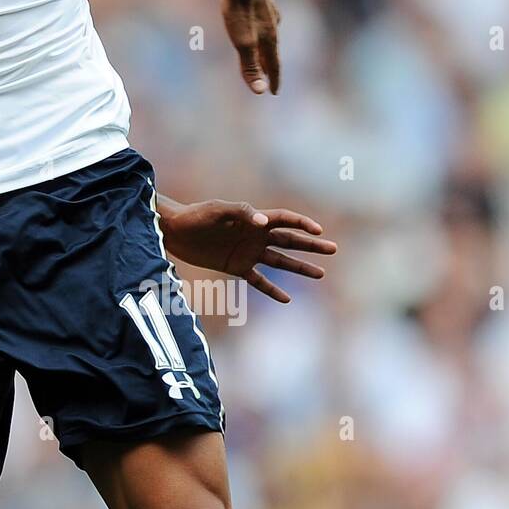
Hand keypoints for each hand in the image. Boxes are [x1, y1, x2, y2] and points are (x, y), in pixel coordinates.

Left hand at [159, 200, 334, 302]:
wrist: (175, 230)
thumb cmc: (196, 215)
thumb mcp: (218, 210)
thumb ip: (242, 213)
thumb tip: (264, 222)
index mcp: (254, 219)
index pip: (285, 220)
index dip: (302, 223)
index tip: (319, 232)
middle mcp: (256, 236)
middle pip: (290, 241)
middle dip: (311, 245)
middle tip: (333, 249)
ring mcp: (248, 252)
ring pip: (280, 261)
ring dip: (300, 267)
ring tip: (321, 273)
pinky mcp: (236, 267)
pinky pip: (259, 281)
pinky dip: (272, 290)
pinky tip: (287, 299)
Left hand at [220, 0, 280, 94]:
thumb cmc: (239, 8)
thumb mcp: (242, 42)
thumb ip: (250, 66)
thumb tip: (260, 91)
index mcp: (270, 38)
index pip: (274, 65)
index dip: (273, 80)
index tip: (273, 92)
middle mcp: (274, 24)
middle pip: (272, 50)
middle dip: (270, 65)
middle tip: (268, 77)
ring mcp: (269, 9)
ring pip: (270, 33)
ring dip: (267, 46)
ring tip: (264, 52)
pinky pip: (265, 17)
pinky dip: (264, 27)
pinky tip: (261, 20)